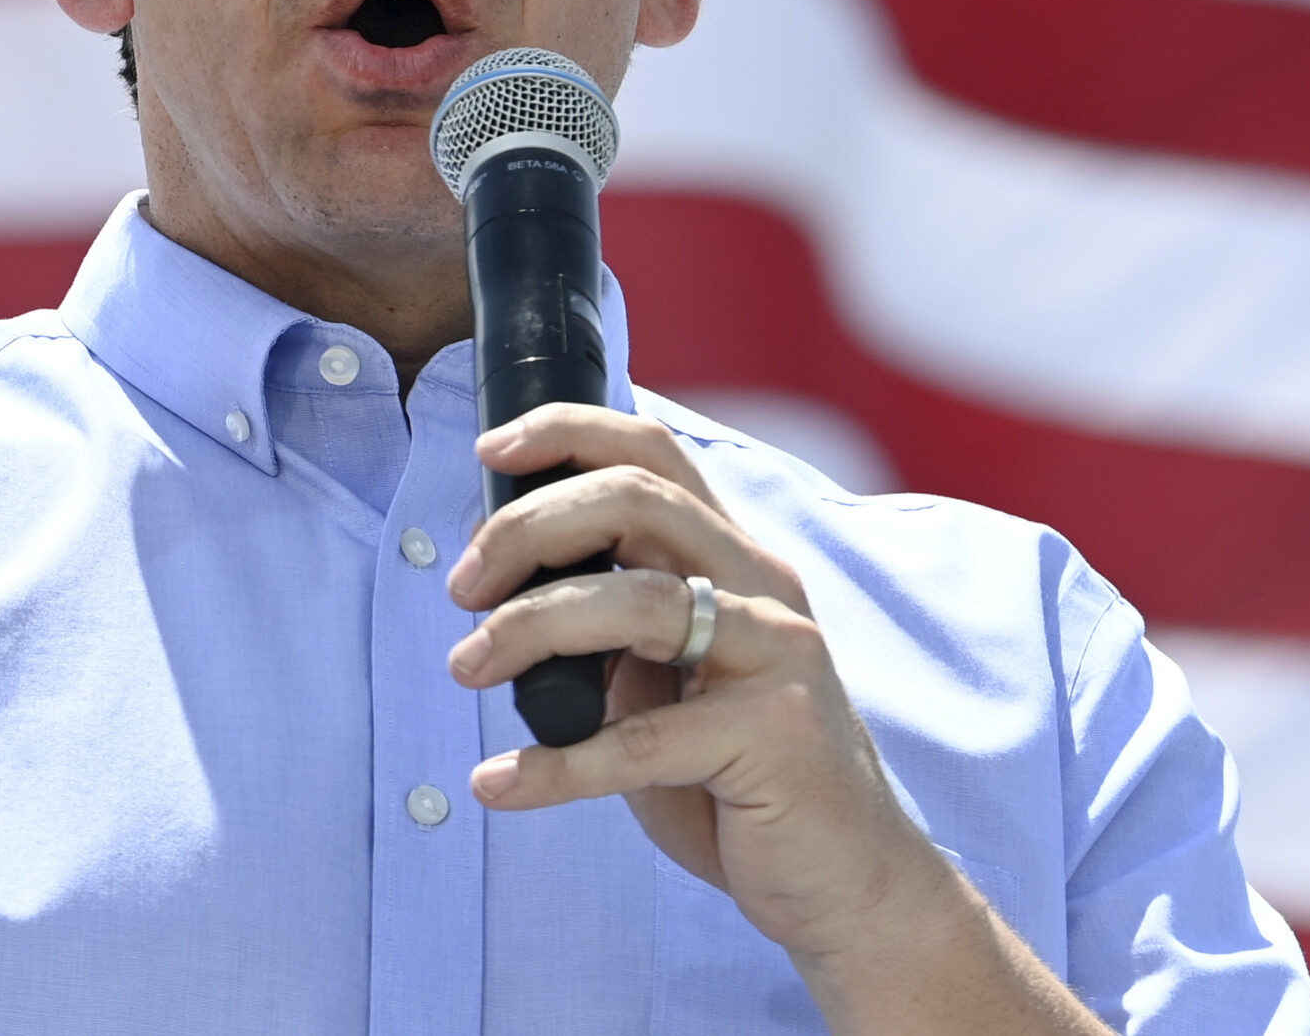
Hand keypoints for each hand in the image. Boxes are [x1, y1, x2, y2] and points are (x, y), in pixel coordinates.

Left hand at [443, 406, 955, 964]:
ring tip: (467, 668)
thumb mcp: (665, 678)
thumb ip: (605, 624)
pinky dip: (557, 763)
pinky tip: (500, 782)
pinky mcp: (775, 737)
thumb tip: (498, 570)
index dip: (569, 433)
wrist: (846, 876)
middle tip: (462, 587)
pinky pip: (643, 741)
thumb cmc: (737, 774)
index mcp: (733, 559)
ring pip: (638, 603)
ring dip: (530, 628)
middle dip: (530, 528)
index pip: (654, 452)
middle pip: (637, 502)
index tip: (492, 450)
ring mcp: (778, 657)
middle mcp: (763, 587)